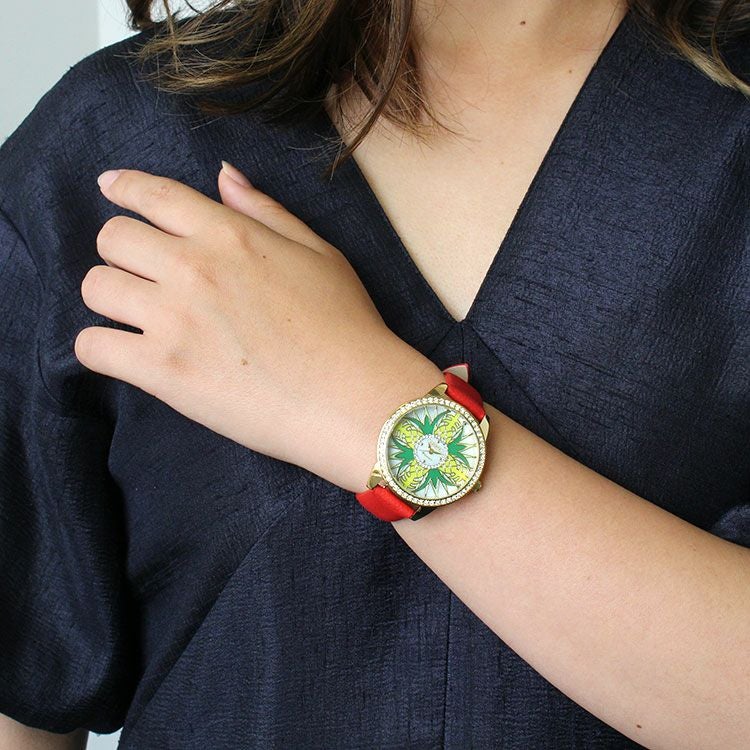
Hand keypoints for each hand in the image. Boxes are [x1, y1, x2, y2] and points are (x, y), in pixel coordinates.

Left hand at [76, 163, 442, 490]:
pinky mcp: (163, 372)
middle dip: (122, 251)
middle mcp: (193, 267)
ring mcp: (174, 319)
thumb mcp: (319, 253)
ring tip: (137, 316)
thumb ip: (265, 210)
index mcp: (230, 234)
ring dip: (112, 299)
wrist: (353, 398)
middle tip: (144, 273)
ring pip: (97, 288)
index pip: (154, 194)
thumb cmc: (346, 326)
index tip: (111, 188)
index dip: (125, 188)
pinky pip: (93, 348)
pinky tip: (128, 354)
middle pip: (113, 238)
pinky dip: (101, 350)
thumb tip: (223, 176)